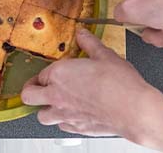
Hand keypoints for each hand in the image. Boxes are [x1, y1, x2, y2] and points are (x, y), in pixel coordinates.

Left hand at [21, 29, 162, 140]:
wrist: (133, 110)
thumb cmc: (120, 84)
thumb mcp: (105, 55)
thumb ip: (90, 44)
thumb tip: (82, 35)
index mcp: (60, 74)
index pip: (42, 73)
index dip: (49, 70)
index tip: (57, 69)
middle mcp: (57, 96)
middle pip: (29, 96)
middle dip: (32, 90)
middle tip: (38, 86)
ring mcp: (65, 115)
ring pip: (41, 116)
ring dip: (45, 108)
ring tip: (54, 102)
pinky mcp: (76, 129)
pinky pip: (61, 126)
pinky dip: (63, 120)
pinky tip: (73, 114)